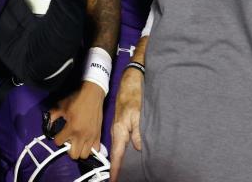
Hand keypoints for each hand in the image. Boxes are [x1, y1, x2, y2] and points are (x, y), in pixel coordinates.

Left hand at [48, 81, 104, 158]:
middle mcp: (81, 135)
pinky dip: (90, 148)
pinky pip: (95, 149)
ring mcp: (91, 136)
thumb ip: (52, 116)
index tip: (58, 135)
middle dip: (68, 149)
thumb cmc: (76, 99)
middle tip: (68, 141)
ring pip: (84, 155)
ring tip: (77, 142)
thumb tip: (48, 124)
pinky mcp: (99, 135)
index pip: (59, 142)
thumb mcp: (61, 106)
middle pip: (73, 155)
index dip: (56, 139)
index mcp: (71, 128)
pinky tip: (86, 142)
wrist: (92, 94)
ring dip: (79, 150)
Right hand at [110, 66, 142, 180]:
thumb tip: (138, 148)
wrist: (130, 80)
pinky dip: (121, 150)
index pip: (117, 154)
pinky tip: (125, 154)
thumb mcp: (138, 113)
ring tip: (120, 172)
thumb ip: (138, 132)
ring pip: (118, 147)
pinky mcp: (121, 124)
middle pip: (116, 153)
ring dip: (119, 159)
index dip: (116, 169)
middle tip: (116, 179)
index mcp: (119, 130)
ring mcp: (118, 127)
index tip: (113, 180)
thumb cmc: (134, 95)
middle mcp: (117, 131)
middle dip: (116, 167)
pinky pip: (121, 141)